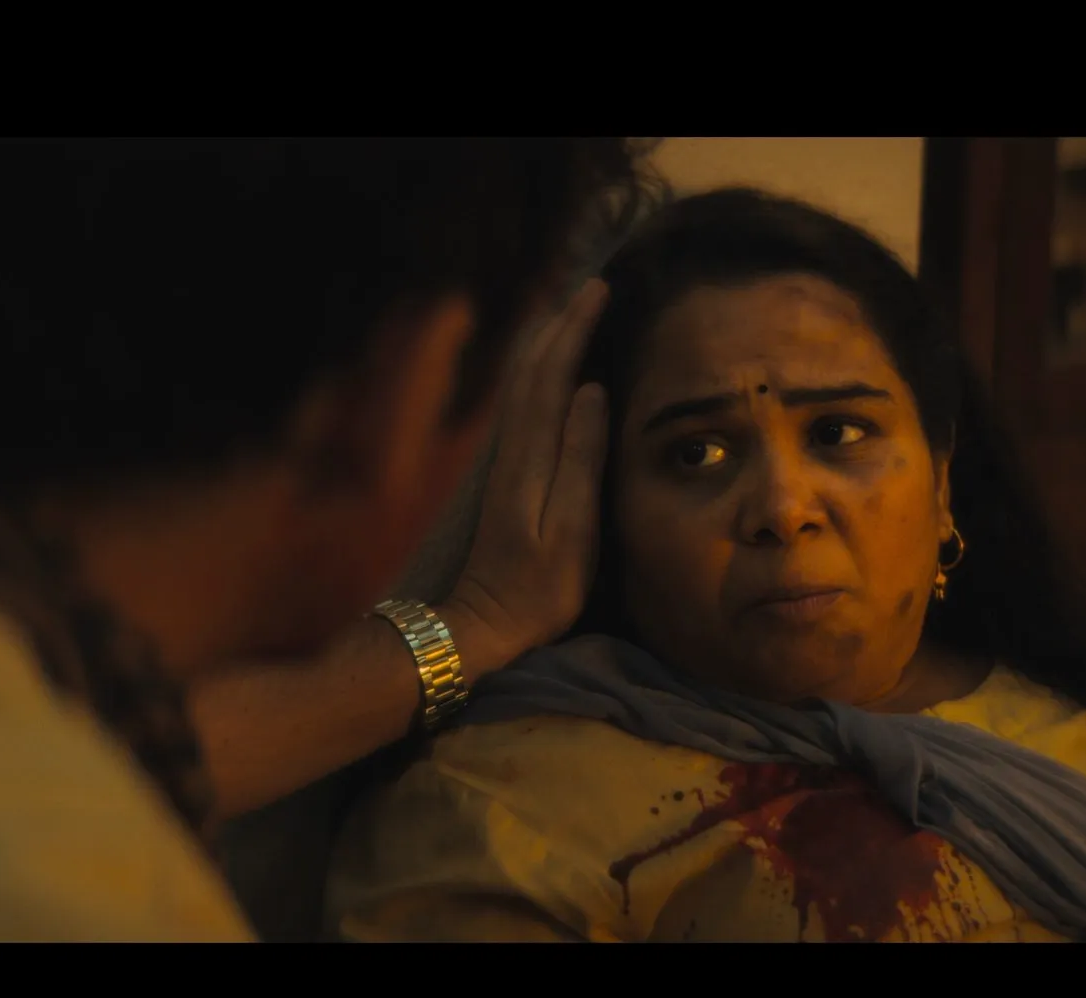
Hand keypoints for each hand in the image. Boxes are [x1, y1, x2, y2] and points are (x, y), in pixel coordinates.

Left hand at [442, 280, 610, 674]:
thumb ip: (581, 459)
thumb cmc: (538, 589)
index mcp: (530, 456)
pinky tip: (550, 371)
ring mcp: (505, 461)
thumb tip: (591, 390)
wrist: (483, 625)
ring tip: (573, 311)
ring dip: (546, 341)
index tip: (602, 288)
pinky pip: (522, 403)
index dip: (576, 328)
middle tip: (594, 285)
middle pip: (532, 368)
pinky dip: (537, 372)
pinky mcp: (505, 476)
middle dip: (561, 321)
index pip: (553, 373)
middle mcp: (512, 449)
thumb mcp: (572, 530)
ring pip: (522, 382)